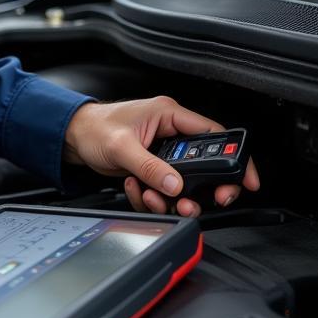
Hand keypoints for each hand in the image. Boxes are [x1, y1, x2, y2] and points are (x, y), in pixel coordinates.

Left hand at [63, 97, 259, 216]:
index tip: (245, 180)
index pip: (214, 134)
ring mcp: (162, 153)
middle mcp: (170, 133)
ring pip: (185, 183)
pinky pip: (164, 190)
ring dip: (172, 197)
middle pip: (204, 164)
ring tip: (153, 197)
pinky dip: (153, 197)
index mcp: (169, 115)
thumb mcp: (121, 146)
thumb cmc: (94, 127)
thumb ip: (149, 166)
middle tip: (193, 202)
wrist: (72, 137)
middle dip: (201, 188)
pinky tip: (136, 188)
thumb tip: (174, 184)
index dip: (235, 156)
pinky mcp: (153, 168)